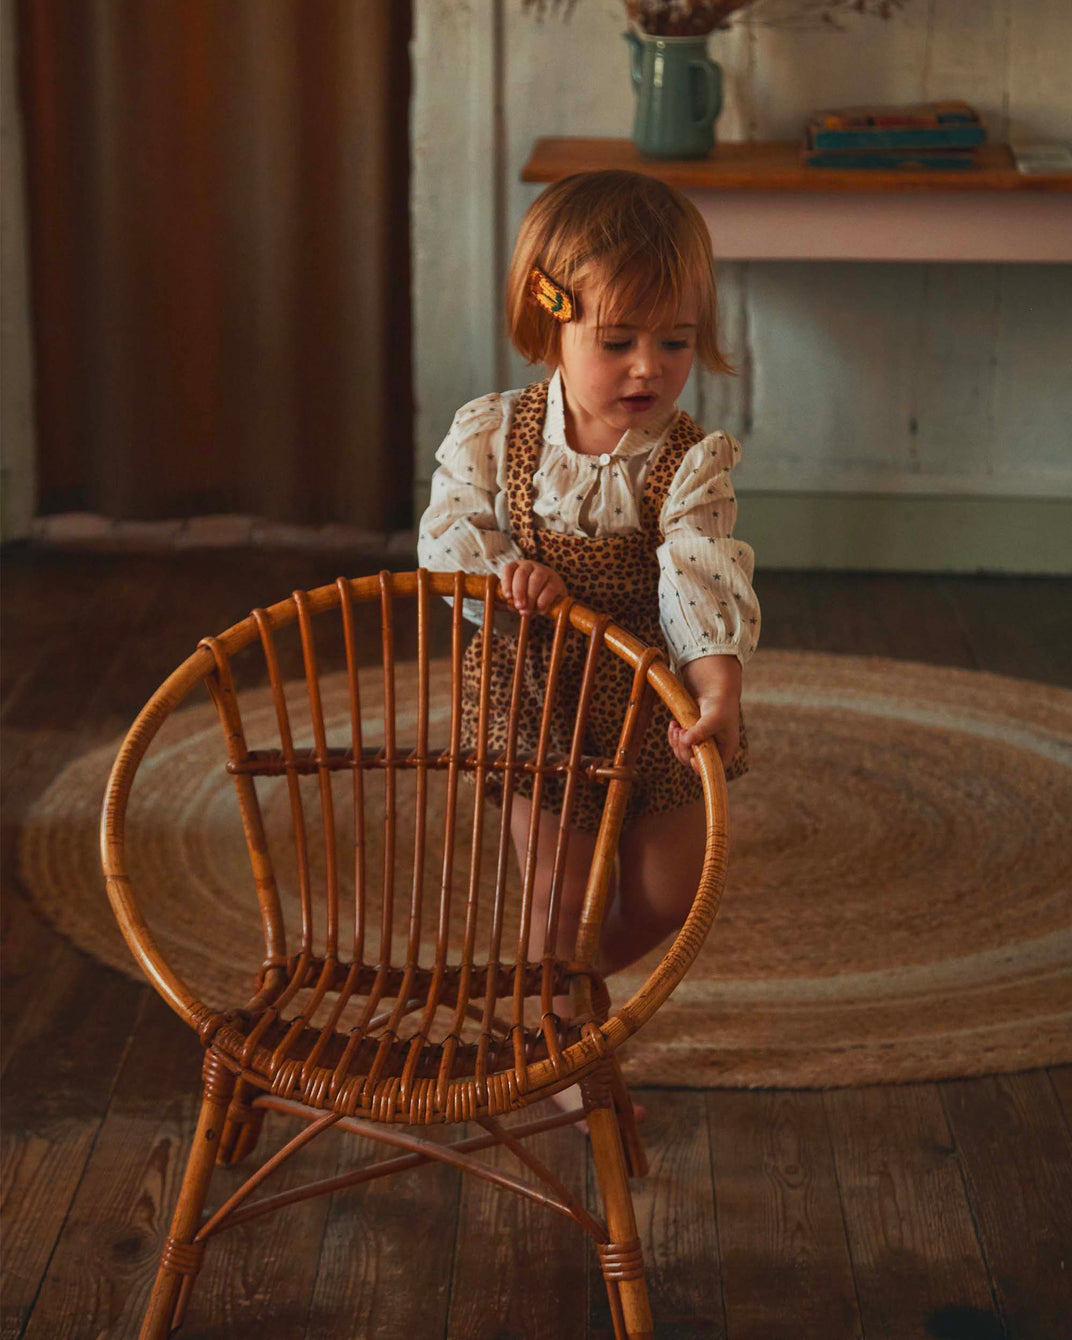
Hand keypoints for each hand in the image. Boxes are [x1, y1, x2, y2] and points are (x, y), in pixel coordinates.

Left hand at [499, 560, 567, 616]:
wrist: (552, 599)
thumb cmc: (528, 597)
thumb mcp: (515, 598)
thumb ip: (505, 600)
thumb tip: (493, 604)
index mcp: (517, 567)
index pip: (508, 569)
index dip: (506, 582)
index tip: (507, 596)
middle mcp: (531, 566)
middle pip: (522, 573)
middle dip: (519, 591)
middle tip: (519, 606)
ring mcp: (545, 572)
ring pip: (536, 579)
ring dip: (530, 597)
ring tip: (527, 611)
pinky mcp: (556, 582)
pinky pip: (549, 590)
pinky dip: (543, 601)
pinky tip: (539, 610)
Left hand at [668, 654, 741, 771]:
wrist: (714, 688)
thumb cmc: (720, 703)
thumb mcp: (713, 718)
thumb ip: (701, 731)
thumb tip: (686, 742)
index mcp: (725, 749)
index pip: (712, 768)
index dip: (700, 766)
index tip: (692, 757)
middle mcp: (714, 749)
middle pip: (693, 760)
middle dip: (683, 748)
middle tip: (681, 732)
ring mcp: (702, 743)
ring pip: (683, 752)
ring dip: (676, 742)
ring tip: (676, 726)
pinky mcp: (692, 736)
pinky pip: (679, 743)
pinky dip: (673, 735)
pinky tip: (673, 724)